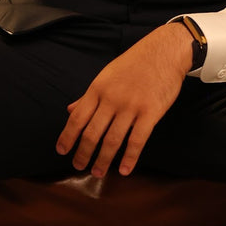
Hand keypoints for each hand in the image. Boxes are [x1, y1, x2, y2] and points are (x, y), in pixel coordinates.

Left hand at [55, 22, 190, 177]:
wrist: (164, 51)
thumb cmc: (134, 64)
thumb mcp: (107, 75)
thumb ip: (89, 95)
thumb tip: (69, 110)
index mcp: (98, 88)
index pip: (78, 117)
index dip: (68, 136)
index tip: (61, 151)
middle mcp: (112, 98)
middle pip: (92, 132)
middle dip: (83, 153)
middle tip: (79, 167)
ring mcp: (131, 106)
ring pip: (112, 140)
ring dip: (103, 160)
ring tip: (98, 173)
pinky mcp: (151, 112)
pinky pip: (137, 140)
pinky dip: (129, 158)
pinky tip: (124, 170)